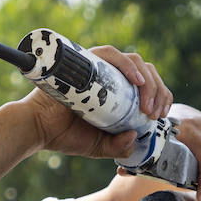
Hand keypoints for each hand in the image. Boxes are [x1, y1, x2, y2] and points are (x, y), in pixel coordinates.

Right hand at [22, 45, 171, 157]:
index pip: (148, 86)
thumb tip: (135, 136)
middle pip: (146, 72)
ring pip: (134, 62)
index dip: (161, 96)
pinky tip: (136, 80)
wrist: (38, 130)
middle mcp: (110, 77)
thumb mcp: (100, 146)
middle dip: (158, 91)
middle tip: (154, 113)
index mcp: (116, 93)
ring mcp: (99, 67)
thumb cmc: (65, 135)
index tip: (161, 114)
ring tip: (146, 104)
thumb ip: (119, 146)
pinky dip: (127, 64)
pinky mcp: (86, 61)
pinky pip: (111, 54)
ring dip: (148, 82)